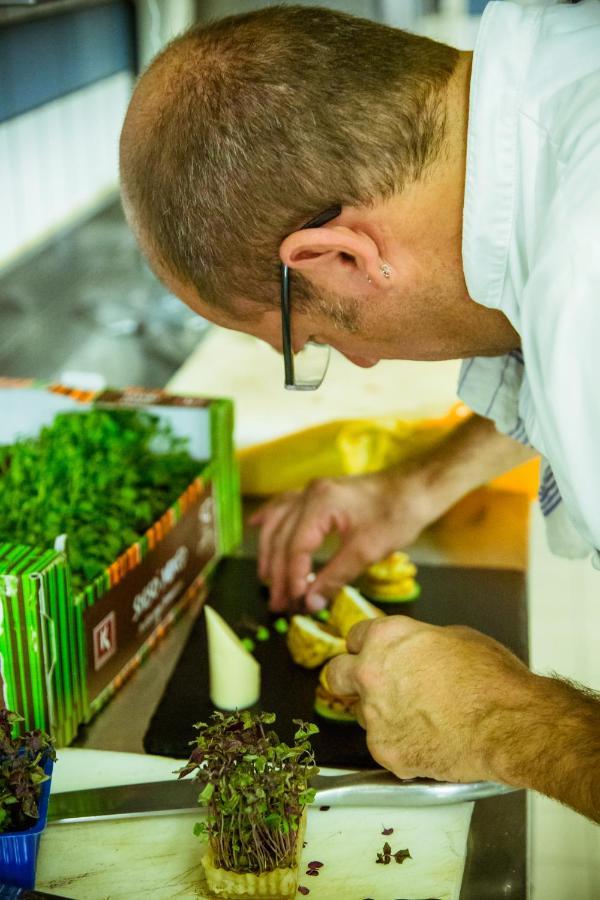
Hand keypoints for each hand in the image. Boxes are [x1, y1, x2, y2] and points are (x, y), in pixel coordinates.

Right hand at [250, 469, 436, 611]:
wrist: (418, 488)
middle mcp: (310, 493)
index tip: (294, 602)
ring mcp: (312, 490)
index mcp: (321, 504)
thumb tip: (310, 603)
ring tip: (266, 579)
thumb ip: (335, 576)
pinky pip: (284, 506)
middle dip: (277, 572)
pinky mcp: (319, 493)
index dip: (292, 577)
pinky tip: (257, 526)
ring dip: (270, 551)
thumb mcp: (368, 551)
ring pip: (277, 521)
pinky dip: (270, 520)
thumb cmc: (397, 515)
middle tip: (277, 603)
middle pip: (281, 537)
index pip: (295, 547)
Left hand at [323, 616, 535, 783]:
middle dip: (349, 679)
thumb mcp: (456, 637)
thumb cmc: (491, 679)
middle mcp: (370, 673)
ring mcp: (374, 716)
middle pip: (336, 674)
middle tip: (372, 686)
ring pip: (362, 714)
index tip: (372, 655)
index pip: (355, 637)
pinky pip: (384, 745)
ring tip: (421, 719)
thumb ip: (420, 642)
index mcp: (386, 638)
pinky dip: (401, 745)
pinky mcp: (385, 751)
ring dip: (382, 715)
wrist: (509, 724)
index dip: (367, 647)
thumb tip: (416, 651)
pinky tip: (429, 740)